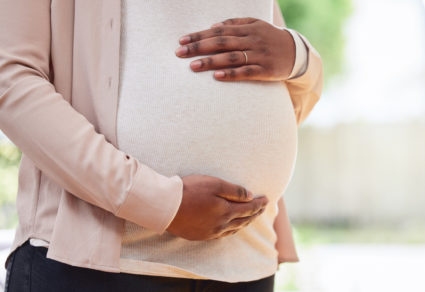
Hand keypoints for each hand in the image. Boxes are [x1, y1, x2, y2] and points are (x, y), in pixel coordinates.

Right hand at [166, 174, 268, 240]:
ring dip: (244, 223)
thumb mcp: (214, 184)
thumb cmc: (190, 190)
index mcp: (226, 211)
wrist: (166, 205)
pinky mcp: (200, 236)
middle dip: (255, 214)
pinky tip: (231, 228)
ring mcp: (210, 232)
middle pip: (243, 220)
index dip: (259, 204)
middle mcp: (221, 225)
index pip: (248, 208)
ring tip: (250, 219)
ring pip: (233, 230)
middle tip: (263, 208)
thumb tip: (250, 196)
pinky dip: (231, 231)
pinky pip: (222, 235)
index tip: (267, 199)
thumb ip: (234, 191)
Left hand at [175, 17, 295, 81]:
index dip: (199, 36)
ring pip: (231, 58)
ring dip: (211, 62)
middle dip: (199, 47)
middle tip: (180, 53)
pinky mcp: (265, 71)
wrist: (296, 52)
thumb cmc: (269, 38)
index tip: (182, 41)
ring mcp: (258, 56)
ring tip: (193, 66)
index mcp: (247, 28)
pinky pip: (246, 72)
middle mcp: (251, 40)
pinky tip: (217, 77)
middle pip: (221, 43)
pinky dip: (231, 74)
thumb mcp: (255, 25)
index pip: (218, 32)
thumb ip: (235, 24)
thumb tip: (213, 27)